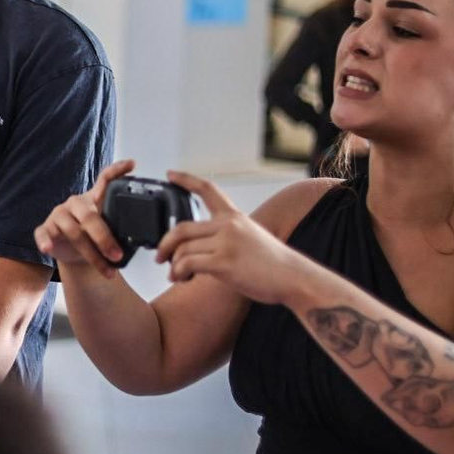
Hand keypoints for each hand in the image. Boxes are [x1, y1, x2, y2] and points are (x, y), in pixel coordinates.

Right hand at [34, 159, 134, 278]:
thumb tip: (144, 239)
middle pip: (90, 217)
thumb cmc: (92, 238)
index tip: (132, 164)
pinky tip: (48, 248)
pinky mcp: (45, 228)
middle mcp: (76, 203)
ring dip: (91, 255)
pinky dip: (45, 241)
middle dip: (105, 239)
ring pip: (73, 232)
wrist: (72, 254)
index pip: (105, 179)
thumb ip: (120, 228)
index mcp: (94, 199)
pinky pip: (44, 233)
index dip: (117, 170)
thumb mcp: (107, 230)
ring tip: (107, 270)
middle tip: (118, 255)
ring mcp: (58, 215)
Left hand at [156, 172, 315, 306]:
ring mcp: (226, 242)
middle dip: (164, 244)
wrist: (294, 278)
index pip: (207, 189)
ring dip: (174, 266)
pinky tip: (182, 279)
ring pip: (182, 250)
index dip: (185, 180)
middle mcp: (229, 225)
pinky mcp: (224, 262)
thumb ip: (225, 237)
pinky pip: (187, 264)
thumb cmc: (273, 264)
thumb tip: (195, 251)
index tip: (170, 174)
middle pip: (181, 228)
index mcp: (234, 217)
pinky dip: (179, 273)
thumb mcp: (251, 238)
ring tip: (176, 276)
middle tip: (159, 256)